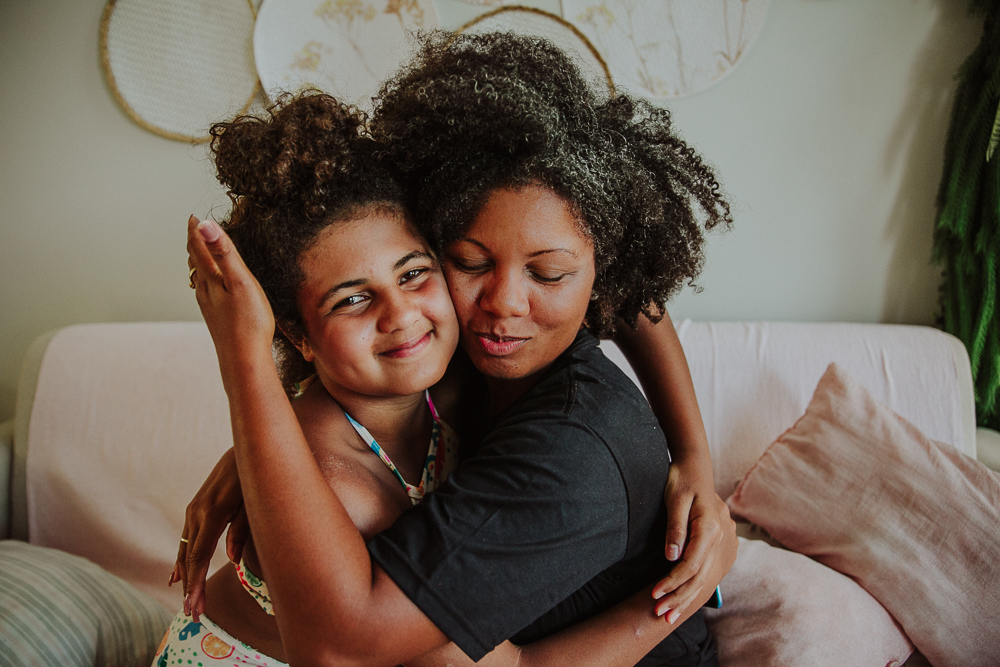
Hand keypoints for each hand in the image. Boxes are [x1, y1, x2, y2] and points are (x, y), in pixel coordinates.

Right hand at [169, 448, 248, 620]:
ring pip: (184, 549)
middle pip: (189, 558)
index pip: (199, 556)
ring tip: (188, 601)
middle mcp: (197, 512)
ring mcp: (193, 509)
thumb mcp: (253, 502)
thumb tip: (232, 560)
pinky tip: (177, 575)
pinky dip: (182, 559)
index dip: (197, 583)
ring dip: (185, 576)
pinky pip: (186, 538)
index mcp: (213, 513)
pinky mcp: (195, 507)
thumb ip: (241, 531)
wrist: (244, 449)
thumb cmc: (254, 476)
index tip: (195, 605)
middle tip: (194, 614)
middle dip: (191, 587)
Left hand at [186, 215, 274, 389]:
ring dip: (198, 261)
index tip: (192, 217)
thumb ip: (224, 253)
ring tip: (200, 252)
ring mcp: (209, 306)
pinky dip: (206, 279)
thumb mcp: (240, 282)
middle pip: (195, 262)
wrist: (243, 360)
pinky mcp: (216, 318)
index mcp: (210, 279)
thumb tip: (205, 224)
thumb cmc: (247, 323)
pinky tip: (212, 287)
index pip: (197, 248)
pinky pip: (206, 291)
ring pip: (198, 278)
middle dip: (194, 243)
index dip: (195, 231)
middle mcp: (204, 291)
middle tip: (194, 229)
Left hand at [651, 461, 735, 621]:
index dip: (672, 582)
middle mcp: (720, 536)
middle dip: (679, 597)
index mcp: (710, 527)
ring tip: (669, 614)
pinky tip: (683, 599)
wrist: (695, 466)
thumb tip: (672, 557)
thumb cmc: (681, 479)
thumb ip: (675, 529)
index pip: (691, 563)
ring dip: (686, 597)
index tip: (654, 595)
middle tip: (660, 616)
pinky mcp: (718, 542)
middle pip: (700, 576)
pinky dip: (694, 586)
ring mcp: (722, 540)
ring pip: (705, 576)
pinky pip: (707, 569)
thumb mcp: (674, 500)